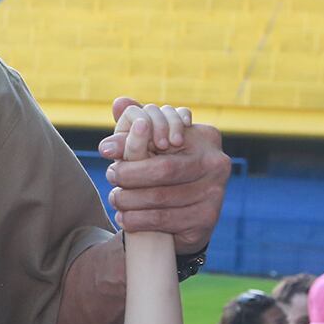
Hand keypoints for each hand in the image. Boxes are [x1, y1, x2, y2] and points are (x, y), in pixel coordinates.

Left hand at [99, 96, 229, 251]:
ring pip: (160, 198)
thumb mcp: (154, 142)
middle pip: (162, 169)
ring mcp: (215, 192)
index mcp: (206, 136)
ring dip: (129, 200)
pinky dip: (138, 220)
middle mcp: (217, 163)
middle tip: (110, 175)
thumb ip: (136, 123)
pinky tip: (125, 218)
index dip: (132, 146)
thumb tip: (118, 103)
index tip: (106, 152)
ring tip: (115, 199)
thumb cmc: (167, 167)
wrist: (189, 211)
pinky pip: (164, 219)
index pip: (163, 138)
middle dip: (128, 174)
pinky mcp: (208, 219)